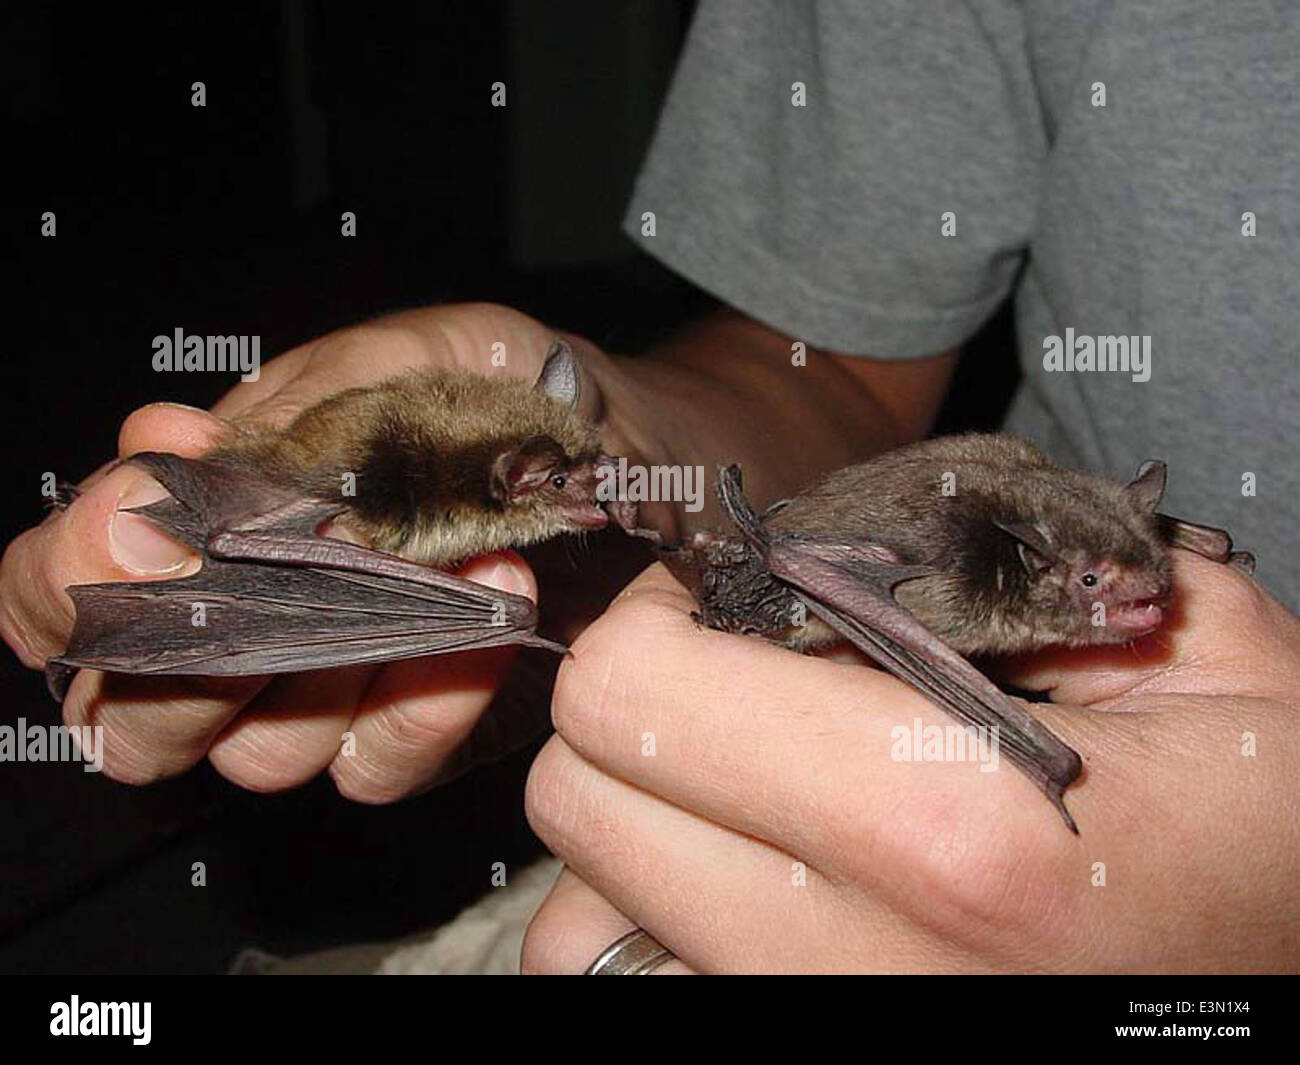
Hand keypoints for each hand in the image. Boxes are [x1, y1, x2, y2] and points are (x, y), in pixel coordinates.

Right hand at [0, 303, 618, 799]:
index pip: (60, 589)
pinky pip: (376, 761)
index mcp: (202, 527)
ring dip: (341, 654)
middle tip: (276, 570)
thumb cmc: (505, 390)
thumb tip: (168, 446)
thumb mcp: (409, 353)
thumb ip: (292, 404)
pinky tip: (492, 600)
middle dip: (191, 653)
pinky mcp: (415, 737)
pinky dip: (431, 690)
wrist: (630, 443)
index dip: (72, 576)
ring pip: (258, 753)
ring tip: (444, 559)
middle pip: (130, 711)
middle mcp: (244, 630)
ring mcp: (327, 697)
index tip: (145, 523)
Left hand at [522, 554, 1299, 972]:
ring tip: (727, 790)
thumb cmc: (1274, 838)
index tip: (722, 607)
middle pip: (580, 802)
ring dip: (629, 833)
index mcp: (954, 827)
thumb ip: (1014, 566)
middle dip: (631, 714)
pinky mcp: (815, 1063)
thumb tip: (818, 540)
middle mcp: (861, 967)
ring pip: (579, 926)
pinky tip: (745, 879)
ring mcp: (823, 1032)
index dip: (660, 619)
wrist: (1298, 977)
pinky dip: (655, 923)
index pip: (640, 691)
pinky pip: (639, 985)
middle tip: (720, 685)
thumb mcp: (1209, 658)